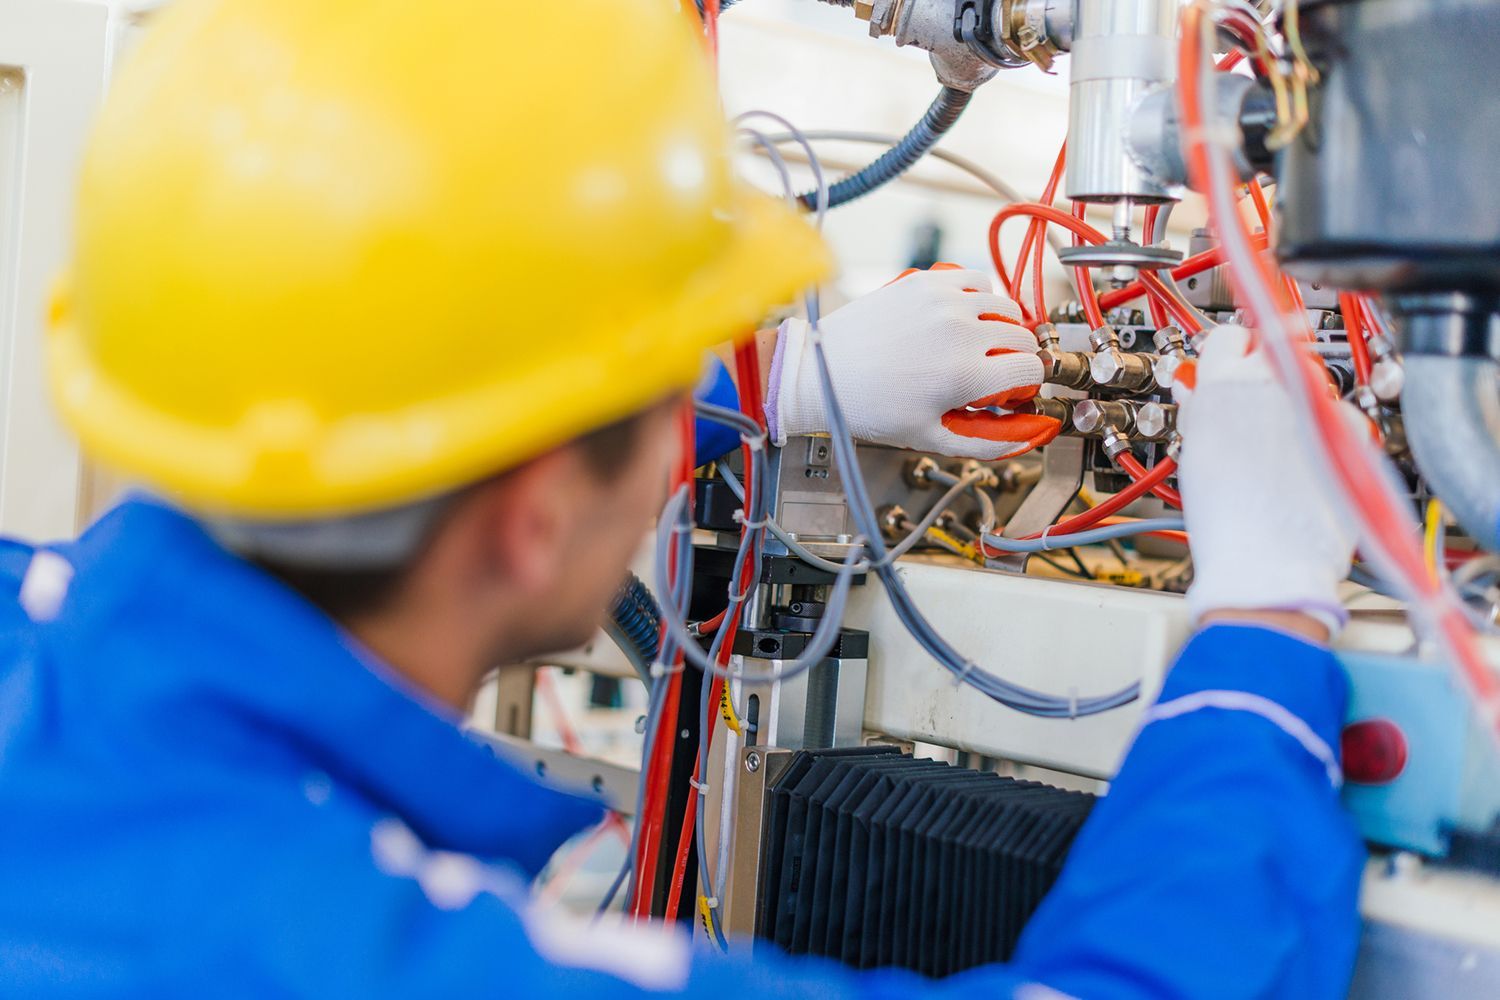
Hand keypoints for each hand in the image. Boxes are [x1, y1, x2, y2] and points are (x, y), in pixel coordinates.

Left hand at [766, 265, 1060, 460]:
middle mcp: (960, 331)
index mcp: (965, 374)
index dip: (1025, 384)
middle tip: (991, 371)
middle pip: (1023, 337)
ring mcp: (945, 301)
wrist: (824, 370)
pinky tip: (963, 317)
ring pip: (1006, 306)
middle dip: (1015, 357)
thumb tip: (1030, 436)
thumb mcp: (930, 436)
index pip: (1031, 370)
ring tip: (979, 344)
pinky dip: (979, 298)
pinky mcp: (928, 281)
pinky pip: (978, 281)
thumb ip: (988, 441)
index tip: (1010, 389)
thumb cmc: (869, 406)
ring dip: (1003, 326)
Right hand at [1174, 325, 1357, 637]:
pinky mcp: (1354, 427)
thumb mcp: (1195, 451)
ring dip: (1297, 401)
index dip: (1226, 355)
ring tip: (1280, 449)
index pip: (1227, 337)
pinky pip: (1340, 414)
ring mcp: (1318, 402)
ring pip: (1310, 381)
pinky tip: (1307, 464)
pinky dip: (1326, 431)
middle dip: (1266, 372)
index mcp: (1225, 382)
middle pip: (1274, 348)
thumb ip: (1201, 408)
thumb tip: (1198, 388)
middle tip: (1256, 409)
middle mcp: (1275, 382)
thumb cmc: (1227, 517)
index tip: (1229, 367)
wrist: (1268, 558)